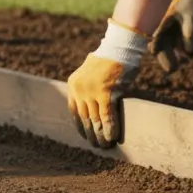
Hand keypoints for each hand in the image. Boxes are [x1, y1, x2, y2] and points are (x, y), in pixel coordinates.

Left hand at [67, 19, 147, 147]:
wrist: (119, 47)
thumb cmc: (109, 60)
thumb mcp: (91, 73)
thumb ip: (88, 87)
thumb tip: (93, 104)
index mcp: (73, 85)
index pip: (74, 111)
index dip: (80, 126)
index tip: (84, 136)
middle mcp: (79, 90)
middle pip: (83, 118)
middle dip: (90, 134)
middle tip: (95, 146)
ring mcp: (91, 92)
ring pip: (94, 119)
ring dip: (100, 135)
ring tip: (104, 146)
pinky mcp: (105, 93)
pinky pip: (107, 116)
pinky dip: (109, 128)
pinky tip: (112, 138)